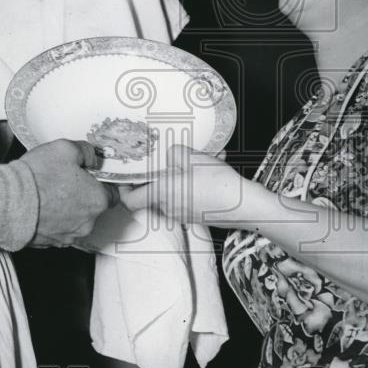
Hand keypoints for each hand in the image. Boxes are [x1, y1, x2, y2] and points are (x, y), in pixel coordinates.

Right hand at [23, 139, 116, 247]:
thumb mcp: (66, 148)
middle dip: (82, 194)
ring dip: (67, 207)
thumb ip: (87, 152)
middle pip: (93, 207)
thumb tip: (92, 157)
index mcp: (98, 201)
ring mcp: (68, 236)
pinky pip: (58, 229)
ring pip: (75, 219)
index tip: (91, 175)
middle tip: (64, 180)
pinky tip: (41, 205)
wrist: (6, 203)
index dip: (102, 181)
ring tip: (48, 192)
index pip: (114, 193)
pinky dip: (53, 219)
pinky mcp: (50, 243)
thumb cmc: (36, 178)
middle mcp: (87, 223)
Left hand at [118, 144, 245, 227]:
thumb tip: (170, 155)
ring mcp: (183, 214)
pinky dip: (194, 184)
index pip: (129, 200)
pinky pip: (188, 197)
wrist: (244, 206)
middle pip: (152, 193)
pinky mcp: (196, 215)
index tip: (126, 177)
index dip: (123, 189)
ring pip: (173, 193)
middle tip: (165, 161)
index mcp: (162, 194)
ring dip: (180, 177)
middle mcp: (168, 208)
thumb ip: (173, 153)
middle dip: (158, 176)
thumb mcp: (192, 157)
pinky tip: (211, 168)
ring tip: (197, 160)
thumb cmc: (217, 184)